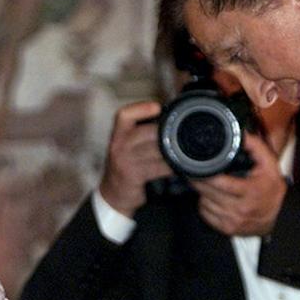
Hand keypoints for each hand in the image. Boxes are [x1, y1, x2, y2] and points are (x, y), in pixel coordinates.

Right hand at [98, 102, 173, 216]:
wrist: (113, 192)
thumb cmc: (126, 163)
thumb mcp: (126, 144)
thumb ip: (142, 130)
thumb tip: (169, 114)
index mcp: (118, 134)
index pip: (124, 115)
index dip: (141, 108)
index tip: (158, 107)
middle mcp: (118, 145)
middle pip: (147, 132)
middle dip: (167, 133)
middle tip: (184, 132)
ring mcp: (124, 161)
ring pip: (156, 150)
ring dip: (173, 151)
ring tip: (185, 150)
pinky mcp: (133, 176)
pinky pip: (158, 168)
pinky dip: (171, 166)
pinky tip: (179, 166)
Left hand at [190, 132, 286, 236]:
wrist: (279, 216)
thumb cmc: (270, 188)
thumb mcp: (269, 165)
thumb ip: (255, 147)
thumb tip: (240, 133)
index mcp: (251, 191)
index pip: (221, 183)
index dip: (205, 175)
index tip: (197, 167)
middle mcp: (242, 208)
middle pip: (209, 193)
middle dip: (199, 182)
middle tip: (195, 173)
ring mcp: (234, 220)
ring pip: (204, 204)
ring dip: (202, 194)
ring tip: (207, 186)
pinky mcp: (227, 229)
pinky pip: (206, 215)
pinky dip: (205, 206)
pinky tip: (212, 199)